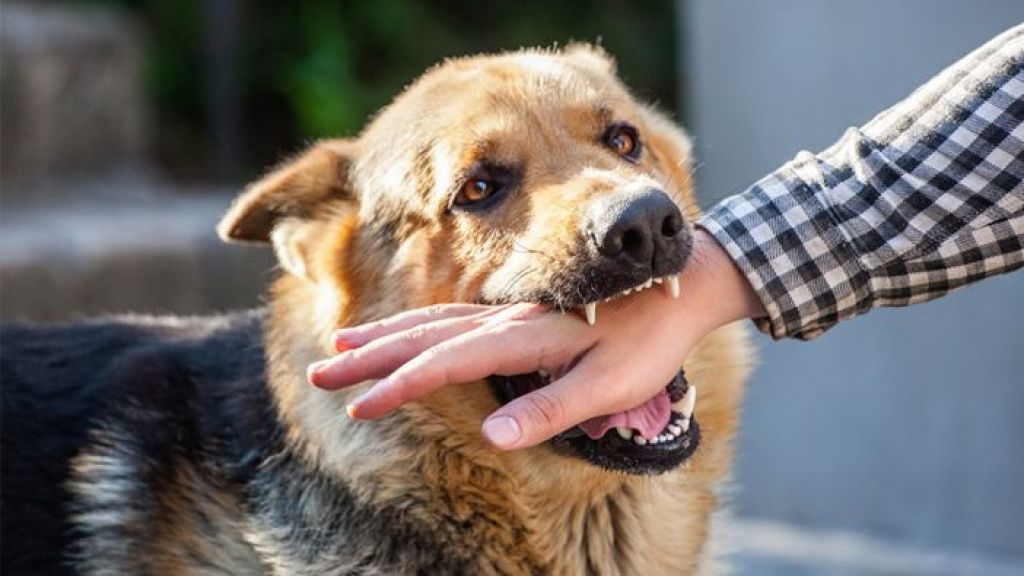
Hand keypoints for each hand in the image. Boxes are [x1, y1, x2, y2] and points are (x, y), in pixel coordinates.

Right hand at [307, 229, 764, 449]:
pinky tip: (407, 333)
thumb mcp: (611, 384)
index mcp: (525, 338)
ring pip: (433, 321)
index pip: (447, 363)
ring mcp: (511, 312)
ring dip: (385, 334)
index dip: (400, 386)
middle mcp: (508, 319)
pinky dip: (418, 325)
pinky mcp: (519, 313)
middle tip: (322, 370)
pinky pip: (455, 317)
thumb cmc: (651, 340)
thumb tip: (493, 436)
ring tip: (343, 344)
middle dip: (370, 356)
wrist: (684, 282)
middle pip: (424, 336)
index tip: (360, 405)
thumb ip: (552, 409)